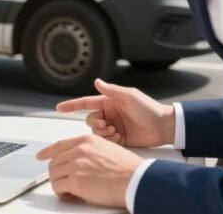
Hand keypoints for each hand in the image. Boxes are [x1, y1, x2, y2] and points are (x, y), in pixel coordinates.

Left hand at [36, 134, 142, 207]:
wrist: (136, 179)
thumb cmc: (127, 169)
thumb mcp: (107, 149)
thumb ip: (89, 151)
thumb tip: (77, 162)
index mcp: (87, 140)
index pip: (60, 145)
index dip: (48, 152)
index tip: (41, 156)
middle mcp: (79, 149)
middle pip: (54, 161)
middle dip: (57, 173)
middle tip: (65, 182)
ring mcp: (76, 164)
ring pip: (53, 174)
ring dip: (59, 184)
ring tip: (71, 190)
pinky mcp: (76, 180)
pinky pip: (57, 187)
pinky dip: (62, 193)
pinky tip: (71, 195)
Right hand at [56, 78, 174, 147]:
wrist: (163, 127)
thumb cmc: (149, 109)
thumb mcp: (130, 96)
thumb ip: (111, 90)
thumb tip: (97, 81)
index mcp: (109, 102)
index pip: (86, 103)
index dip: (72, 105)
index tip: (59, 108)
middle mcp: (109, 114)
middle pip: (90, 120)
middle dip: (95, 124)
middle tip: (107, 126)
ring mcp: (113, 126)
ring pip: (96, 133)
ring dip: (103, 134)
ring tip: (116, 132)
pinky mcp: (119, 139)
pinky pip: (106, 142)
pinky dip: (110, 141)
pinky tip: (120, 138)